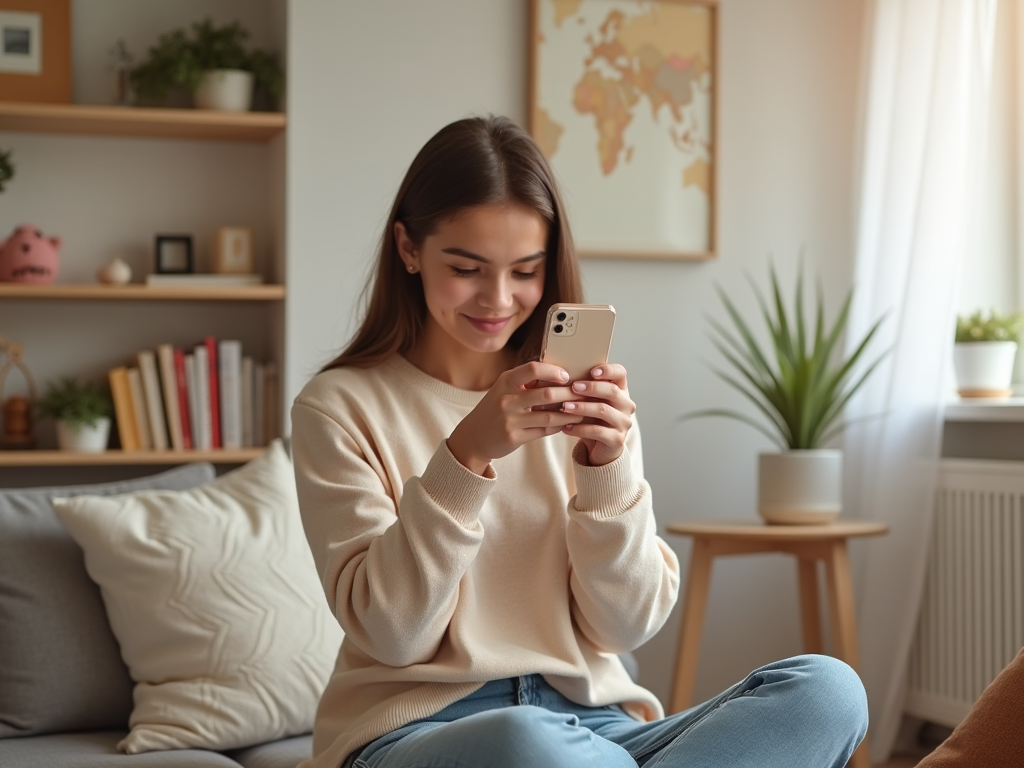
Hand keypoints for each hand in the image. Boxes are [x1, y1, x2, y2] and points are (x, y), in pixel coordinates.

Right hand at [447, 361, 584, 474]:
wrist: (474, 436)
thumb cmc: (495, 408)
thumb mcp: (504, 389)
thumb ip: (526, 382)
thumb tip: (559, 374)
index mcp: (506, 381)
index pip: (532, 369)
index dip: (553, 371)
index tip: (567, 376)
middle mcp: (506, 399)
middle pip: (546, 394)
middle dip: (569, 394)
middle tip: (583, 394)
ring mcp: (510, 420)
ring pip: (549, 415)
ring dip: (569, 413)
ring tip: (583, 410)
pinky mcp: (514, 437)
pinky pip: (544, 431)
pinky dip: (559, 426)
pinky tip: (568, 423)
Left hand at [559, 364, 634, 466]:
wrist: (600, 447)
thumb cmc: (591, 418)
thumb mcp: (589, 401)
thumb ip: (582, 388)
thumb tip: (558, 374)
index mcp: (621, 390)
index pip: (621, 373)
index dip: (608, 370)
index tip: (592, 371)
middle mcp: (626, 405)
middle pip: (612, 391)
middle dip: (591, 388)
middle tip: (573, 387)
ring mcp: (623, 423)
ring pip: (603, 410)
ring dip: (582, 407)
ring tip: (565, 407)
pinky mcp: (617, 439)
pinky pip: (597, 431)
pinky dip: (579, 428)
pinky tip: (566, 427)